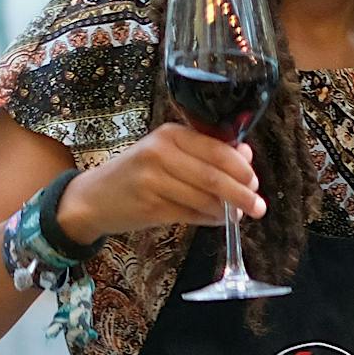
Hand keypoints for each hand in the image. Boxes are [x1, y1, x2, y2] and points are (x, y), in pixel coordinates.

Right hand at [55, 125, 264, 242]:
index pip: (218, 150)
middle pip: (215, 177)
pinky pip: (192, 215)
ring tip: (235, 216)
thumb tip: (247, 158)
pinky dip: (210, 220)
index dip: (242, 169)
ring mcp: (153, 180)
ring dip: (227, 211)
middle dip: (242, 194)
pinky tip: (216, 220)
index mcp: (170, 133)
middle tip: (258, 206)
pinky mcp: (151, 206)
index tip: (255, 182)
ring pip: (206, 199)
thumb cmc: (139, 174)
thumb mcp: (169, 154)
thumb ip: (206, 154)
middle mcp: (160, 152)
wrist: (95, 198)